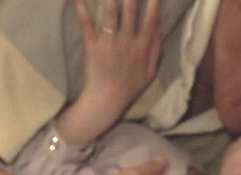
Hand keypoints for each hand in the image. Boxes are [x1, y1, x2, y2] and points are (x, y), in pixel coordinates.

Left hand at [75, 0, 160, 116]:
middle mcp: (127, 41)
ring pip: (111, 14)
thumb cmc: (130, 87)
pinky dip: (82, 10)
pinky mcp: (92, 46)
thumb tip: (158, 27)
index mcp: (142, 47)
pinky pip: (87, 25)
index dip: (153, 4)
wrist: (107, 100)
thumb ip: (156, 49)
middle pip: (130, 11)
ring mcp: (109, 43)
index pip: (150, 20)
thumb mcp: (150, 72)